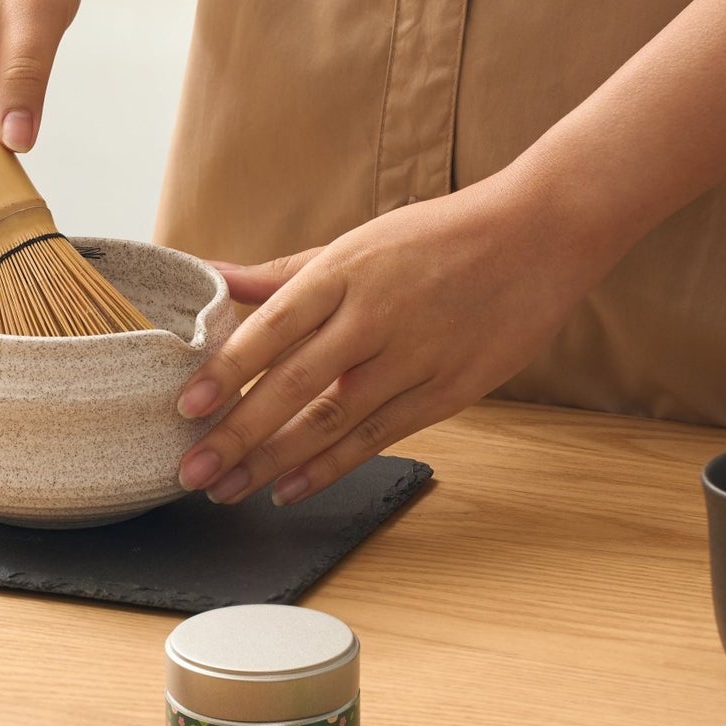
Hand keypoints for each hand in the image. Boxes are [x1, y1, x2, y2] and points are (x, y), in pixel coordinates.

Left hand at [176, 169, 610, 504]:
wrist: (539, 236)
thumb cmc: (439, 236)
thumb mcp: (357, 242)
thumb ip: (282, 273)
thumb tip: (210, 275)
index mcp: (346, 270)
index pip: (273, 326)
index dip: (226, 370)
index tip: (186, 406)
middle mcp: (376, 315)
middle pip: (294, 383)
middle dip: (237, 433)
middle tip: (191, 470)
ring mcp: (414, 357)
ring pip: (332, 420)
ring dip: (274, 461)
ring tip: (228, 489)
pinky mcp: (448, 391)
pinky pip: (377, 437)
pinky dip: (330, 466)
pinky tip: (291, 487)